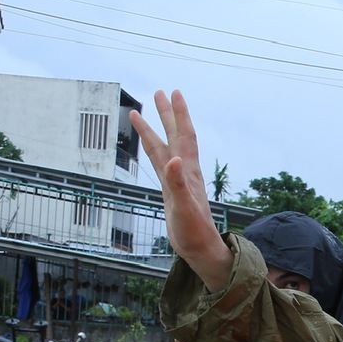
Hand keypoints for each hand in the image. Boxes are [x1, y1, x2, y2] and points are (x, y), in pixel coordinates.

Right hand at [128, 91, 231, 290]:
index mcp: (188, 171)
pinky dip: (155, 152)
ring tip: (142, 113)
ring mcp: (178, 180)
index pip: (184, 135)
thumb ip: (178, 184)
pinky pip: (161, 164)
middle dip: (166, 114)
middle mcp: (184, 171)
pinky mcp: (172, 191)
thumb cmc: (195, 231)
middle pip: (174, 135)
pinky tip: (153, 148)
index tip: (173, 93)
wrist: (200, 249)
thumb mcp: (184, 207)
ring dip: (156, 130)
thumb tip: (174, 159)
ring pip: (164, 148)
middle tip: (158, 92)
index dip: (179, 114)